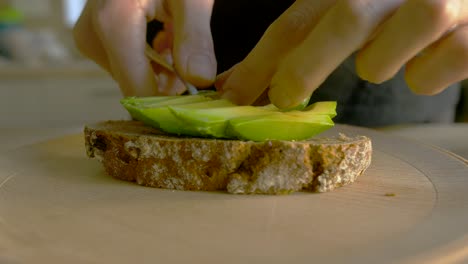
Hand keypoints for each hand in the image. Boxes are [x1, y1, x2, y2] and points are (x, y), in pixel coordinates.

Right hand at [73, 0, 216, 96]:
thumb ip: (194, 37)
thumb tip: (200, 81)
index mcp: (115, 24)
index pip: (139, 91)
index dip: (169, 105)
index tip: (196, 107)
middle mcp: (93, 34)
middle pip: (137, 84)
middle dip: (170, 83)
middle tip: (196, 68)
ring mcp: (90, 35)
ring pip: (133, 73)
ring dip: (163, 69)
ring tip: (181, 42)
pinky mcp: (95, 34)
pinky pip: (126, 59)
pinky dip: (151, 57)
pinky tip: (166, 38)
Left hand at [217, 0, 467, 108]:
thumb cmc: (397, 2)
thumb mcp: (354, 3)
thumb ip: (303, 34)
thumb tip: (238, 84)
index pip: (297, 19)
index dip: (259, 61)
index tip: (231, 96)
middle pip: (341, 24)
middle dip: (304, 68)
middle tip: (284, 98)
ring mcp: (438, 6)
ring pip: (381, 62)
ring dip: (377, 65)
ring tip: (394, 46)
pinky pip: (427, 79)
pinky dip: (423, 76)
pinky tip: (435, 53)